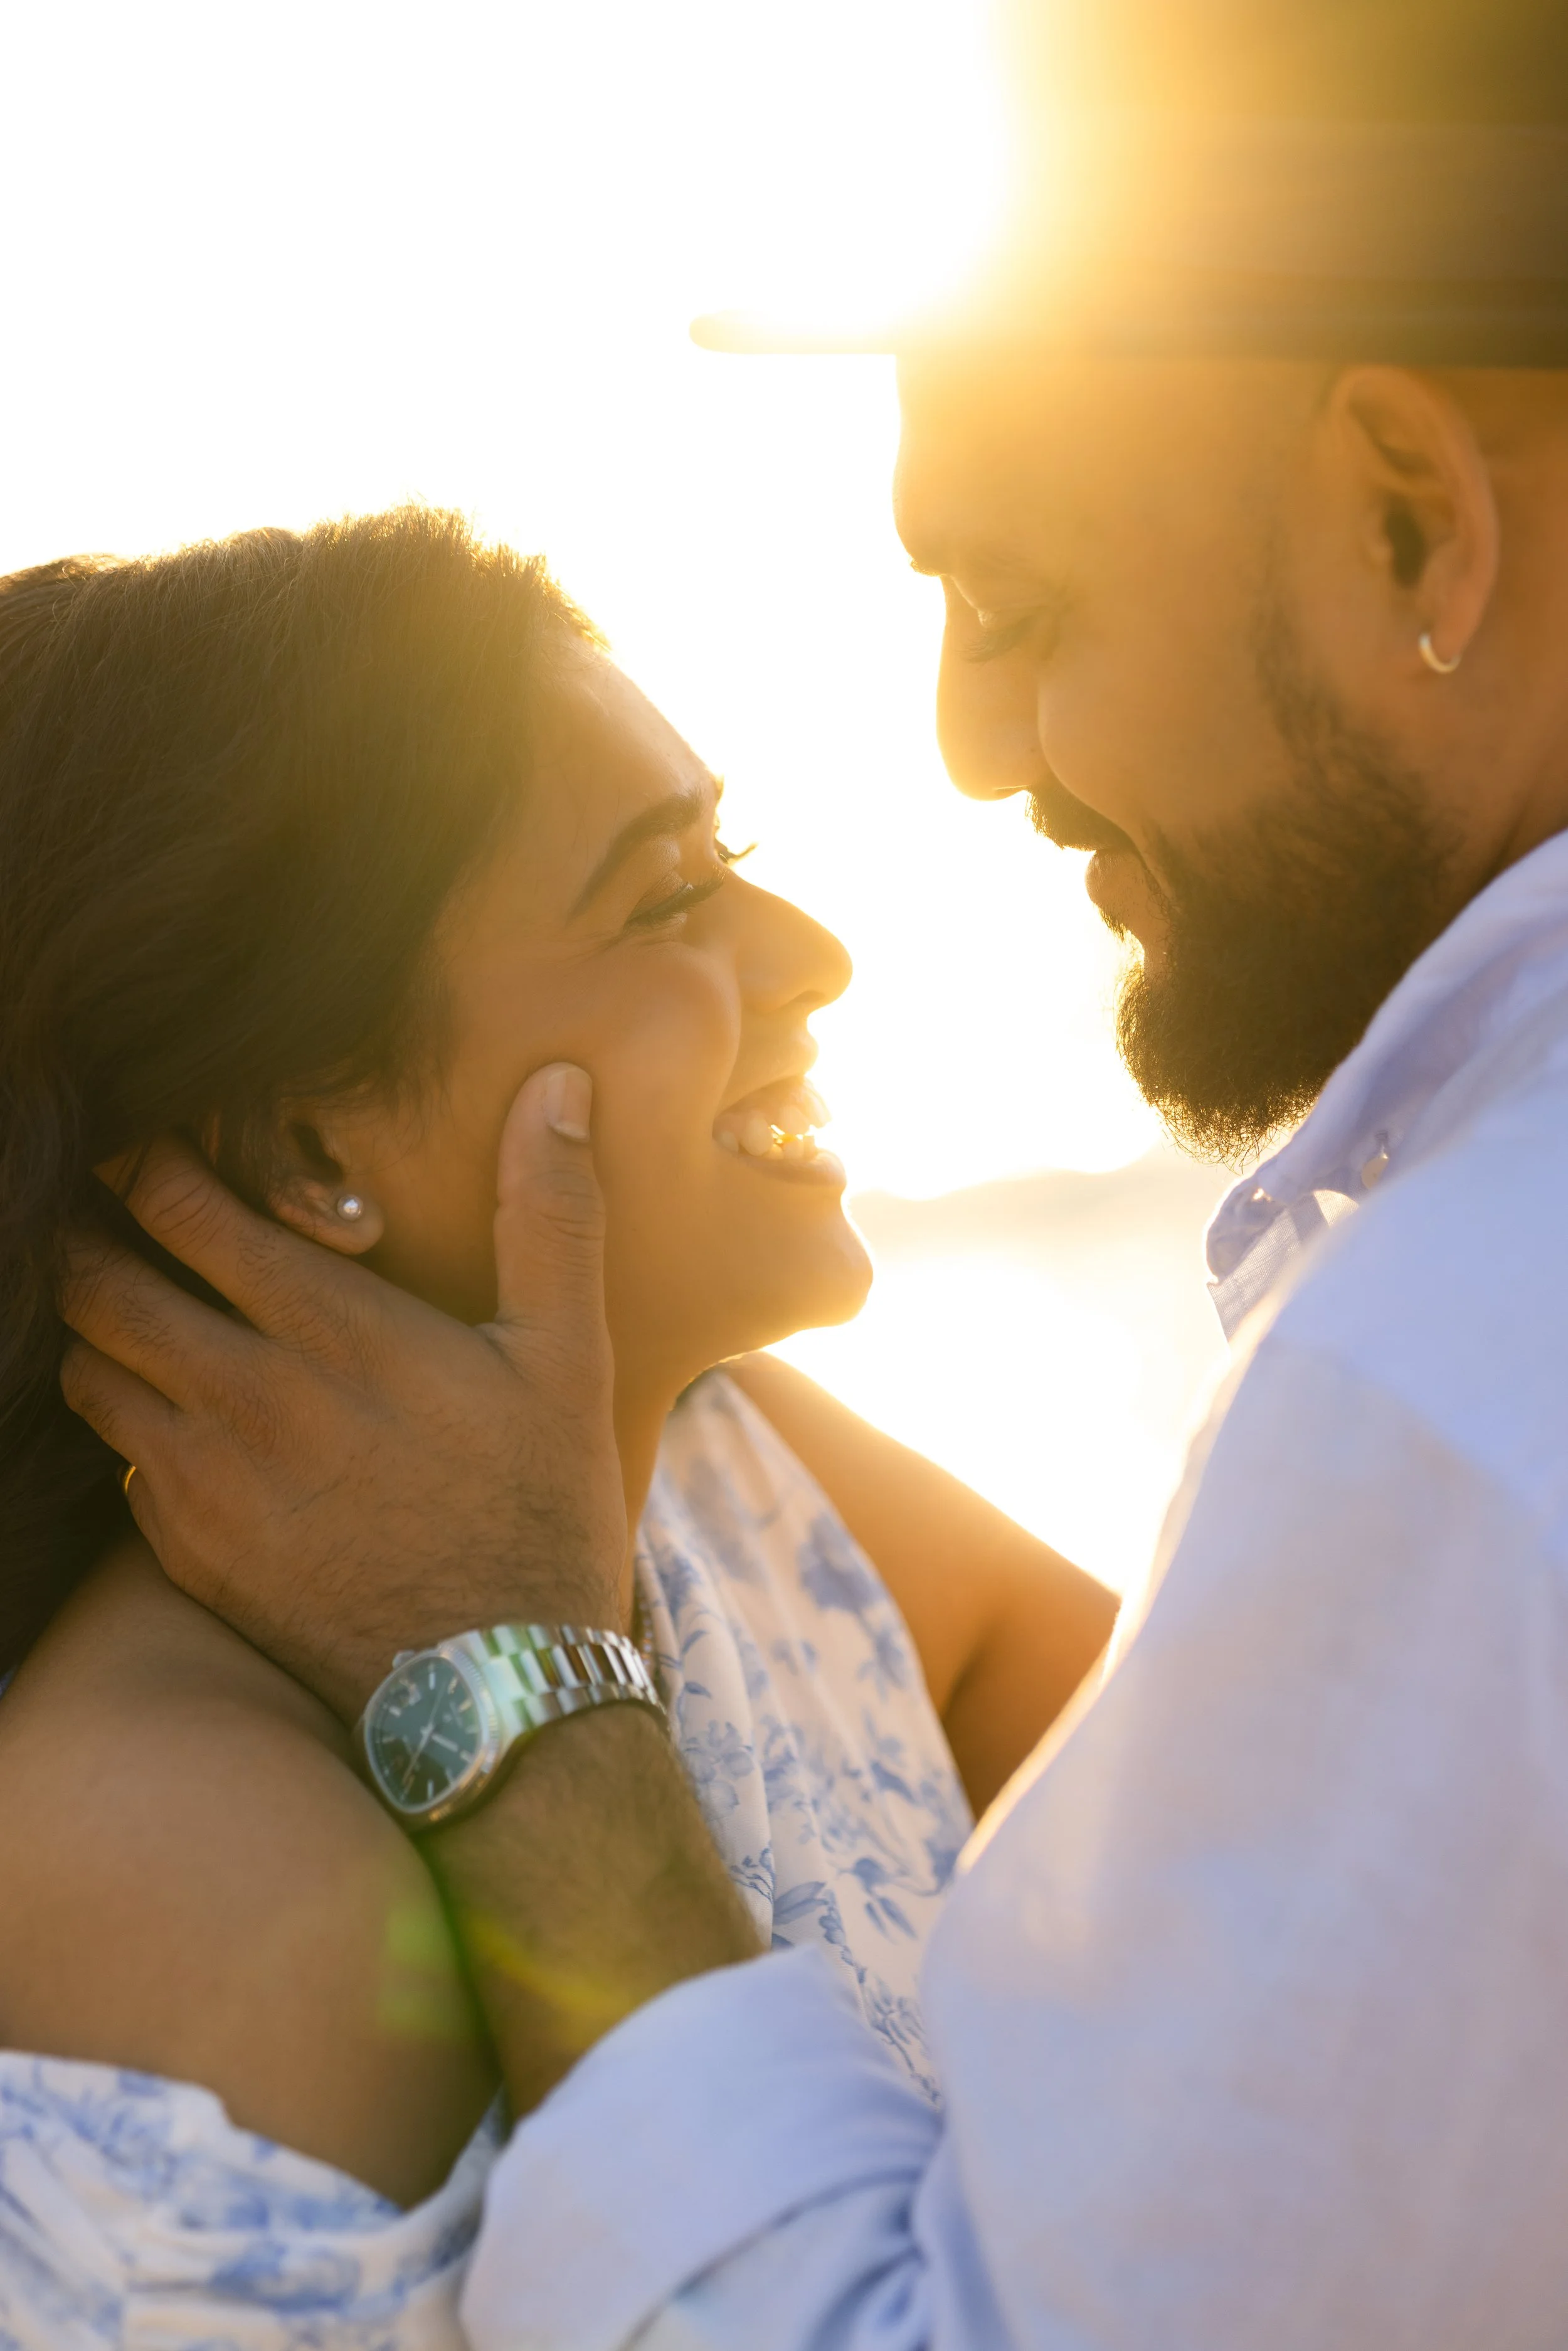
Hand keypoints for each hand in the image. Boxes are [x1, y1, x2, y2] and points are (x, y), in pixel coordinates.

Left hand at [59, 1065, 625, 1720]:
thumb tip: (560, 1083)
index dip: (152, 1161)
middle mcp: (248, 1399)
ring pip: (86, 1371)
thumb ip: (549, 1213)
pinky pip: (114, 1465)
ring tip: (143, 1313)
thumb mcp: (565, 1357)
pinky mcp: (188, 1555)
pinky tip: (182, 1424)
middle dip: (93, 1235)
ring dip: (101, 1331)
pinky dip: (130, 1428)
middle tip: (122, 1219)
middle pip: (98, 1281)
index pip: (182, 1207)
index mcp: (333, 1332)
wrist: (502, 1696)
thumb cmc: (540, 1510)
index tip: (162, 1147)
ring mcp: (205, 1484)